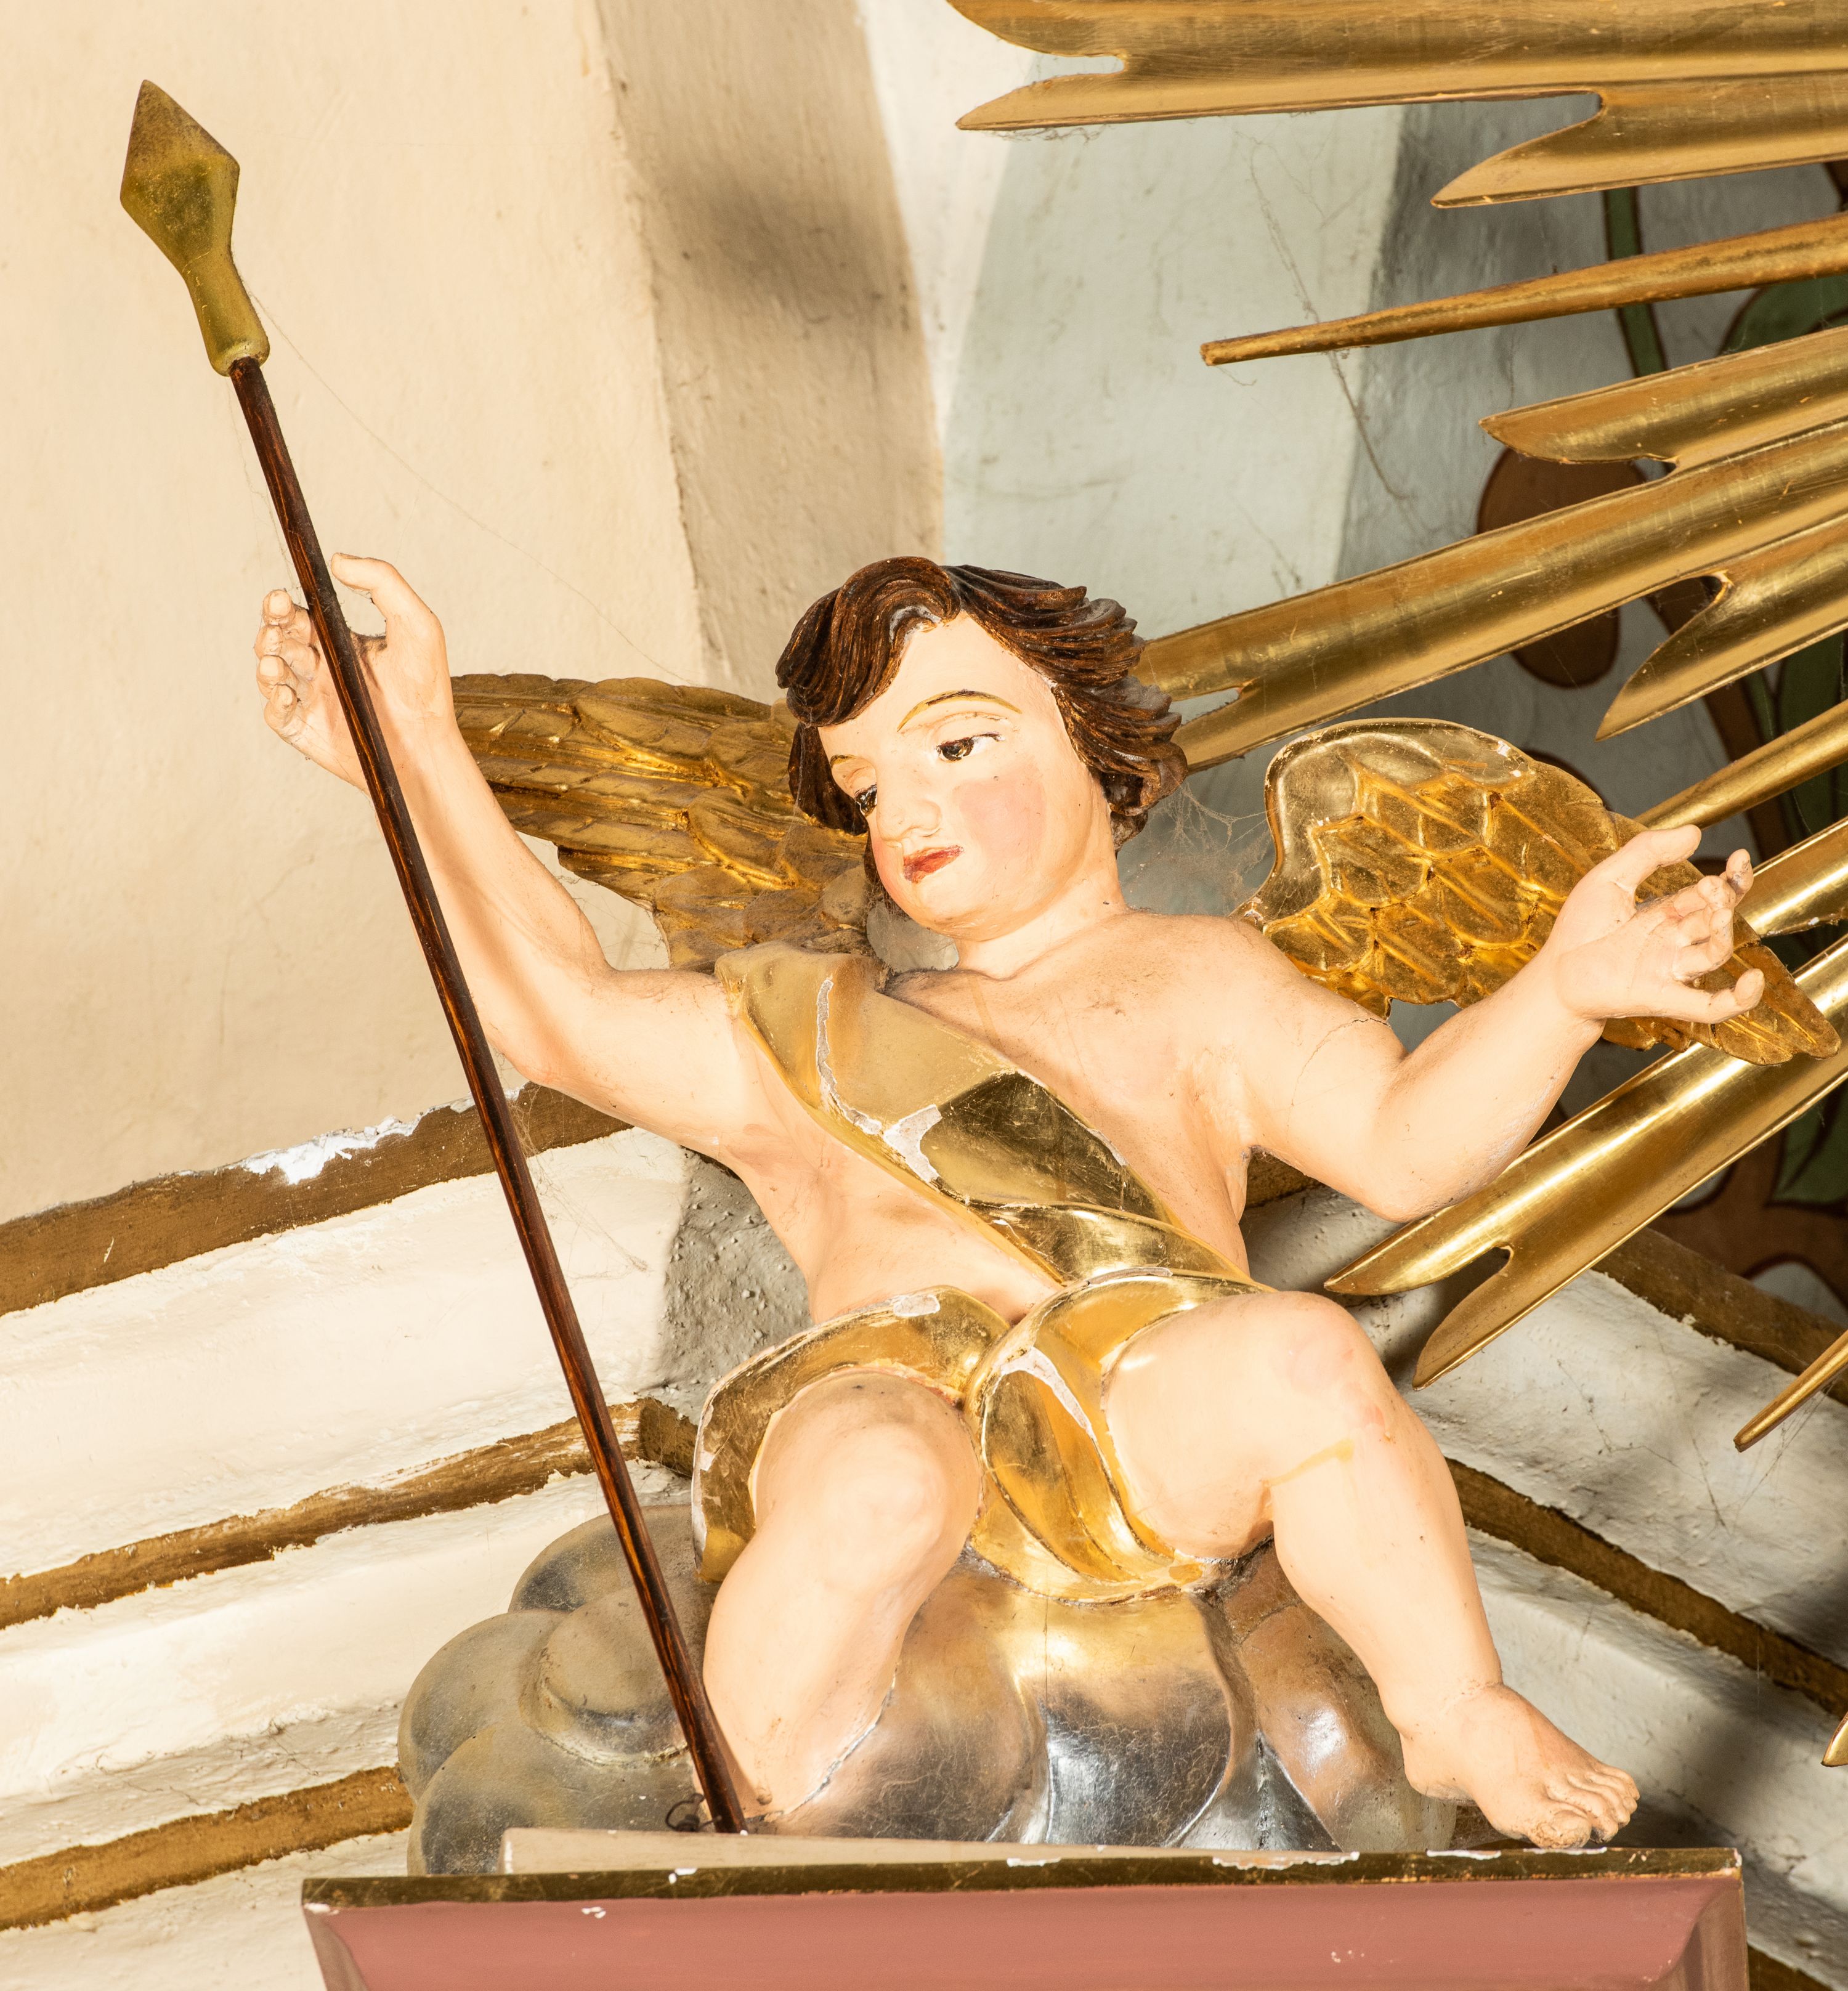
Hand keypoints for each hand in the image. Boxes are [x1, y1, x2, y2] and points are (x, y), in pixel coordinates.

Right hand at [252, 555, 450, 789]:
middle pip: (277, 640)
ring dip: (266, 662)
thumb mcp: (416, 624)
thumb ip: (383, 582)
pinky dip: (273, 702)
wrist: (427, 746)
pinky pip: (275, 714)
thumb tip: (338, 559)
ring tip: (276, 662)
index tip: (280, 598)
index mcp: (337, 640)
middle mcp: (319, 667)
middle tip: (279, 632)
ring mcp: (310, 698)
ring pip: (269, 673)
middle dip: (270, 630)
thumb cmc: (427, 687)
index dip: (281, 605)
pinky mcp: (305, 730)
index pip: (297, 615)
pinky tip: (286, 694)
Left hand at [1540, 825, 1761, 1027]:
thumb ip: (1648, 852)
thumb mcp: (1609, 878)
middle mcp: (1675, 941)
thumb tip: (1694, 831)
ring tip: (1718, 914)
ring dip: (1723, 934)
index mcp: (1668, 913)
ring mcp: (1670, 969)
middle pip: (1716, 920)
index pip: (1713, 895)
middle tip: (1712, 888)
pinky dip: (1736, 999)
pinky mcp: (1661, 997)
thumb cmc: (1579, 930)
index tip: (1740, 857)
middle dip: (1721, 901)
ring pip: (1714, 954)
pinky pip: (1709, 1006)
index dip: (1732, 878)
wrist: (1554, 974)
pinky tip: (1752, 984)